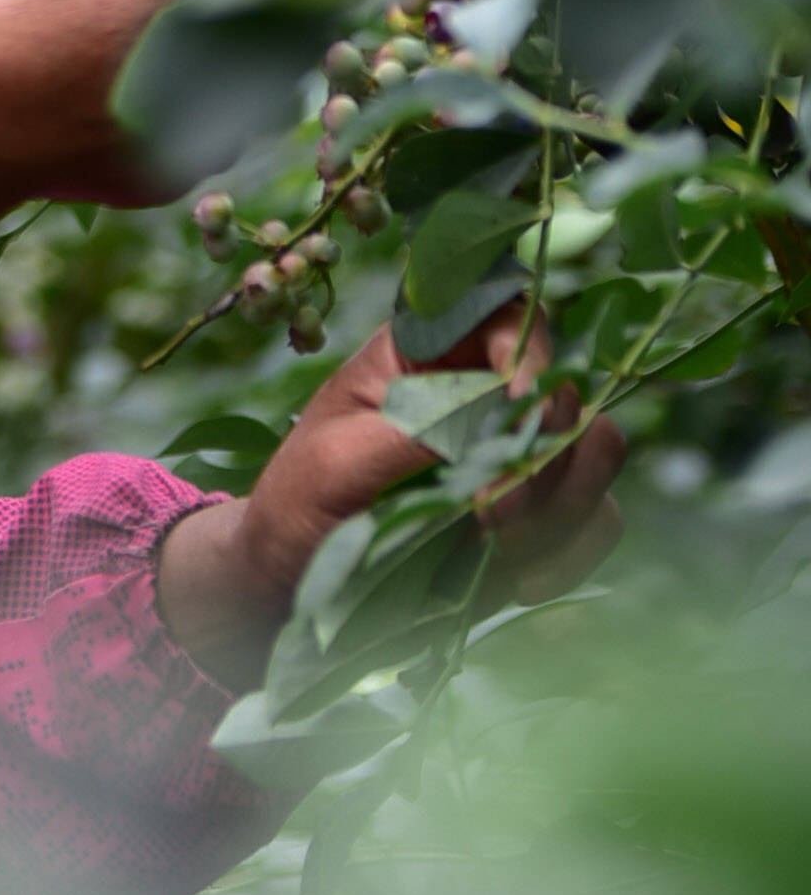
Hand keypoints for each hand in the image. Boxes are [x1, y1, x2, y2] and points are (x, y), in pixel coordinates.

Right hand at [0, 0, 267, 405]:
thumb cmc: (39, 2)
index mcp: (251, 0)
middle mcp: (255, 76)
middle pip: (252, 15)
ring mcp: (216, 135)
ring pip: (220, 75)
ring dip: (183, 54)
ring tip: (99, 44)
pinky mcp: (171, 177)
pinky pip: (179, 129)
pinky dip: (149, 109)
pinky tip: (92, 96)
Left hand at [157, 306, 627, 679]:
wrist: (297, 581)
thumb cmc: (301, 502)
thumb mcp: (338, 461)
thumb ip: (420, 430)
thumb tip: (503, 411)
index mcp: (432, 354)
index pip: (511, 312)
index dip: (532, 350)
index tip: (518, 402)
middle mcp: (488, 394)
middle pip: (570, 390)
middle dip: (543, 453)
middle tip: (488, 511)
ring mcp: (521, 454)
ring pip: (596, 454)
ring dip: (557, 507)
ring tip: (490, 547)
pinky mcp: (541, 516)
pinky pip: (597, 520)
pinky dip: (566, 553)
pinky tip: (514, 582)